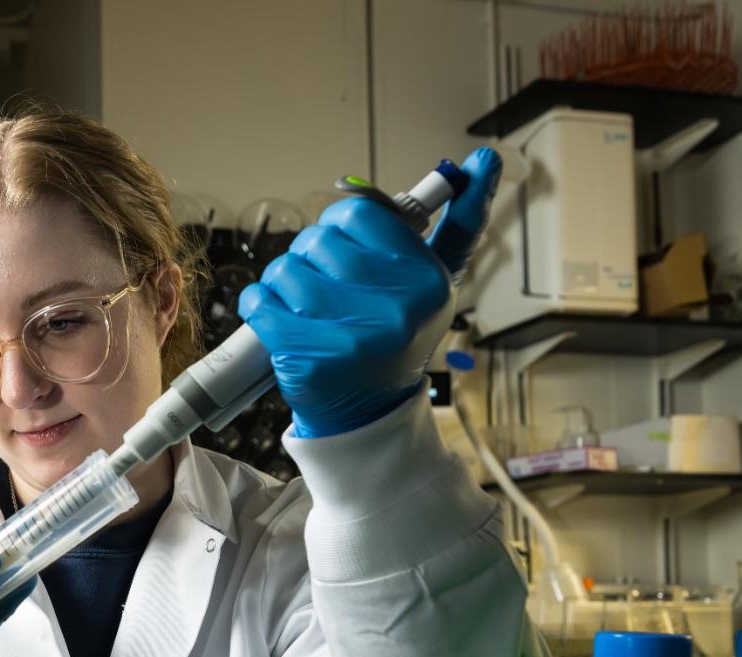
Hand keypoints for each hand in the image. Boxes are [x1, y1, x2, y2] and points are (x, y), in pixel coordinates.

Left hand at [238, 147, 501, 436]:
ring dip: (280, 281)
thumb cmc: (394, 336)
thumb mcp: (432, 281)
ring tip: (299, 304)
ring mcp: (351, 338)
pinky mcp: (308, 360)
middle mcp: (395, 309)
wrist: (368, 412)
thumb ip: (459, 222)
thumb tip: (483, 159)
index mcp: (426, 281)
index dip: (337, 223)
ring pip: (285, 269)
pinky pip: (259, 303)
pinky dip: (257, 303)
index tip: (338, 243)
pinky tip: (274, 316)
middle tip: (319, 285)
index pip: (359, 213)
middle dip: (308, 256)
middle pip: (317, 240)